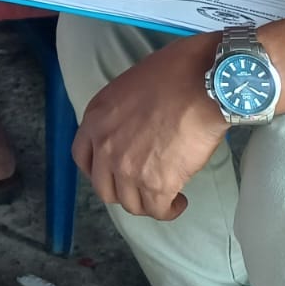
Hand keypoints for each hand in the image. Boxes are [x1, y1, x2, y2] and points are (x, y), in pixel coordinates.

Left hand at [73, 34, 225, 220]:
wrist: (203, 85)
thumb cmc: (174, 75)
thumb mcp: (128, 88)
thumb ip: (119, 116)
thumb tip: (131, 132)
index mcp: (95, 118)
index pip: (81, 157)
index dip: (97, 170)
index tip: (113, 174)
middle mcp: (105, 146)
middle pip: (104, 188)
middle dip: (123, 192)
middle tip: (142, 186)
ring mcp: (128, 168)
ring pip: (130, 203)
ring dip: (147, 202)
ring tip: (165, 195)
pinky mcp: (156, 183)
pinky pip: (158, 210)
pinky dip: (169, 210)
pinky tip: (179, 201)